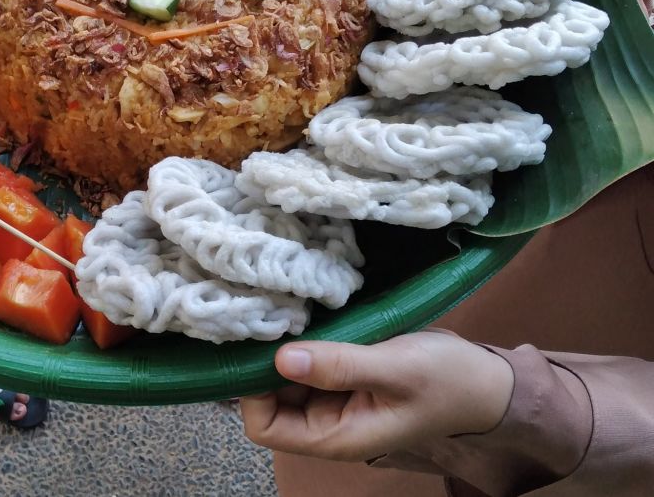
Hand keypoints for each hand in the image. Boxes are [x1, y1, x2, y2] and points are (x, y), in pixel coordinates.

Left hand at [240, 331, 513, 461]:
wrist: (486, 380)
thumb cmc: (446, 380)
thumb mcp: (395, 370)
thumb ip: (340, 366)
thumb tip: (280, 358)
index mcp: (336, 435)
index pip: (264, 425)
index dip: (253, 389)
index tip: (262, 343)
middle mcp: (327, 420)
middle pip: (267, 398)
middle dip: (263, 361)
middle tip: (268, 313)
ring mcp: (334, 396)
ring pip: (284, 374)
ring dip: (282, 345)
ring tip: (284, 305)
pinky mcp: (342, 372)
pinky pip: (306, 359)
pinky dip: (301, 338)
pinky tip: (304, 309)